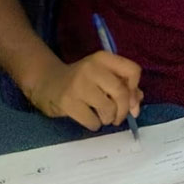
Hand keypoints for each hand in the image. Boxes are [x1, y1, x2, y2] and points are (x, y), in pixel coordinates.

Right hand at [28, 52, 142, 130]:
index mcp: (104, 58)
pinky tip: (92, 121)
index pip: (133, 71)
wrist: (47, 82)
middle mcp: (92, 68)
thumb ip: (123, 85)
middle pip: (121, 92)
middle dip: (124, 110)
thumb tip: (136, 104)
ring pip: (108, 107)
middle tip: (119, 118)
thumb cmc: (82, 80)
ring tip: (105, 118)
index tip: (132, 101)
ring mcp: (78, 85)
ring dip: (110, 118)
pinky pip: (92, 120)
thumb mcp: (103, 75)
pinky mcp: (67, 102)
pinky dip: (96, 124)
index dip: (135, 89)